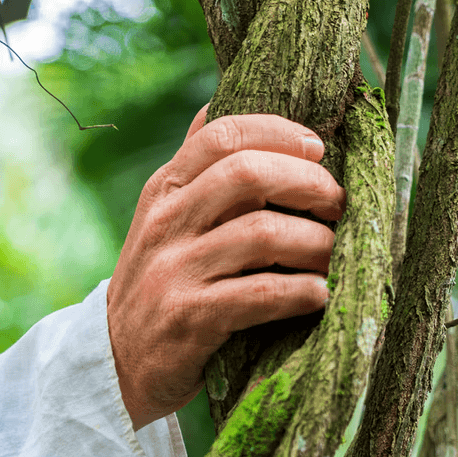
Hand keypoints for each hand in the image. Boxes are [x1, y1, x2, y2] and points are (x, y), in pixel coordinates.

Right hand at [106, 106, 345, 429]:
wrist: (119, 357)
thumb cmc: (164, 278)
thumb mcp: (166, 217)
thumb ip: (196, 168)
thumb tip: (225, 100)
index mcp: (165, 188)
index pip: (223, 134)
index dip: (280, 132)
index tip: (319, 148)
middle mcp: (166, 221)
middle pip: (247, 174)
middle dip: (308, 182)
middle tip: (338, 204)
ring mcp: (174, 270)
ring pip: (263, 234)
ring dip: (316, 243)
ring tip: (334, 254)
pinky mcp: (189, 318)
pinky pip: (262, 294)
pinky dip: (304, 291)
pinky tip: (320, 294)